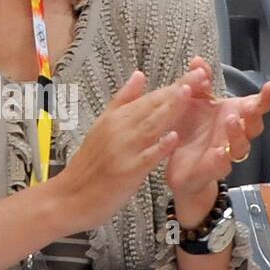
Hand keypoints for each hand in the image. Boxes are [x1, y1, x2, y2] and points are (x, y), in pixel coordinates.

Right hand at [57, 67, 208, 233]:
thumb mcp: (102, 126)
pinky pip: (145, 157)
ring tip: (190, 93)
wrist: (69, 197)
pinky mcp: (126, 172)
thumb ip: (123, 101)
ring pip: (150, 126)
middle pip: (152, 106)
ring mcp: (123, 150)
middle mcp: (119, 129)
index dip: (175, 84)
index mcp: (116, 118)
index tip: (197, 72)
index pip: (150, 97)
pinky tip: (174, 137)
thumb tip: (139, 75)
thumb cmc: (88, 165)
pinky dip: (159, 147)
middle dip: (179, 90)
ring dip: (170, 109)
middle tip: (201, 74)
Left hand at [165, 58, 269, 204]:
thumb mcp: (192, 100)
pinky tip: (218, 151)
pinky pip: (220, 166)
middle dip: (253, 115)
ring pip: (240, 146)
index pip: (256, 106)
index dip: (265, 97)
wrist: (178, 164)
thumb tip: (198, 62)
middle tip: (249, 105)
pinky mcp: (211, 169)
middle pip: (254, 126)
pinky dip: (220, 159)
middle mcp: (233, 134)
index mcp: (233, 114)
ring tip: (231, 120)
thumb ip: (198, 81)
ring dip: (237, 133)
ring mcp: (225, 153)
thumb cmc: (191, 130)